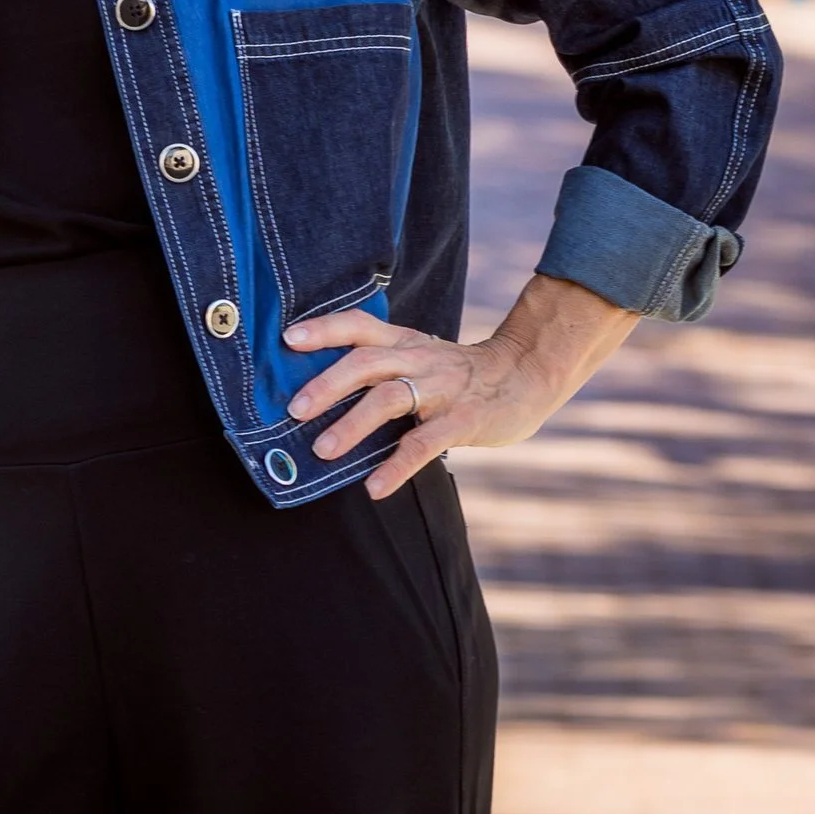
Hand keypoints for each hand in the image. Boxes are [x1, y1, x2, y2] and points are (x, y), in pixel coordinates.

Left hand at [280, 273, 638, 499]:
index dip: (323, 329)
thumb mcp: (420, 354)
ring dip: (352, 425)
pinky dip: (396, 467)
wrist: (526, 374)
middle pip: (365, 362)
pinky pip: (424, 444)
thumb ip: (380, 364)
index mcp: (403, 341)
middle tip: (294, 410)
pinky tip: (375, 488)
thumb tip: (318, 391)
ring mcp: (441, 388)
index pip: (358, 325)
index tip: (288, 339)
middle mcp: (418, 358)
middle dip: (326, 384)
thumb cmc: (458, 372)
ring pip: (388, 399)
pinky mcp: (464, 420)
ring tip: (322, 451)